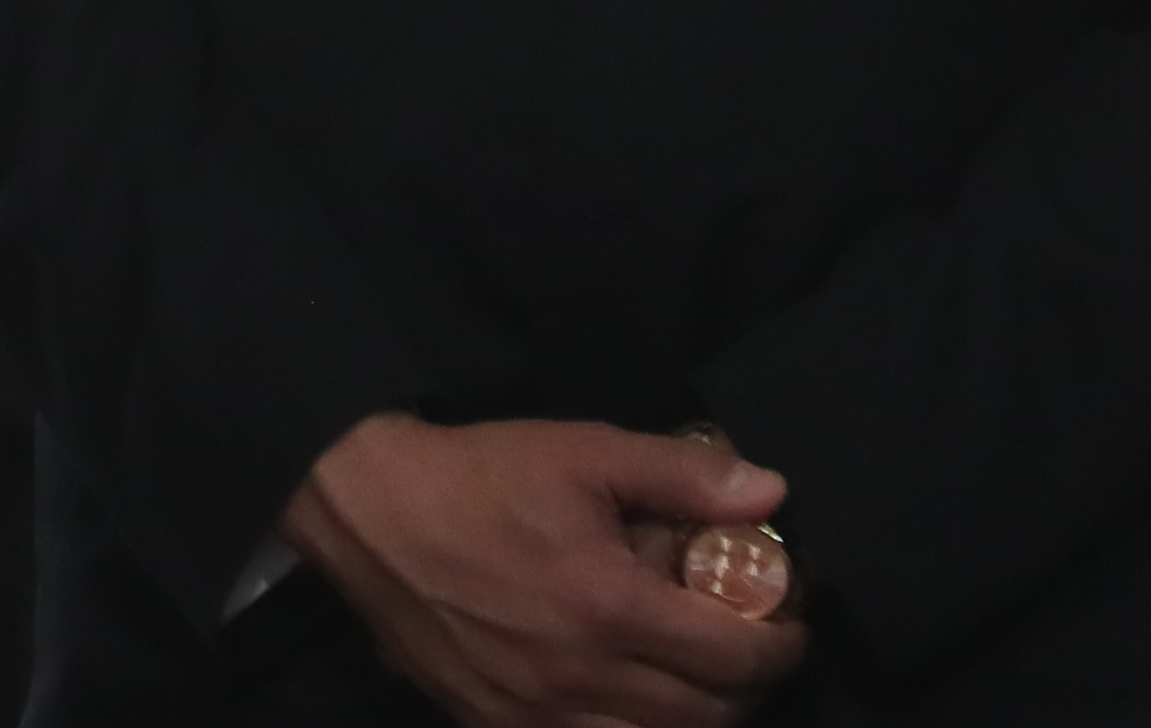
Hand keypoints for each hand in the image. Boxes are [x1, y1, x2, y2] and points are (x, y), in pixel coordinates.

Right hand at [281, 414, 809, 727]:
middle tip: (744, 642)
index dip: (783, 641)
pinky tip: (625, 695)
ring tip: (691, 674)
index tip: (786, 616)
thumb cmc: (479, 475)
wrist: (364, 510)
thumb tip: (772, 492)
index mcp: (611, 606)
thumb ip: (682, 474)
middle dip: (745, 684)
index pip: (739, 658)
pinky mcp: (498, 725)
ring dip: (691, 716)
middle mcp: (582, 676)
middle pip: (709, 716)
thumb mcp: (581, 451)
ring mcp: (537, 713)